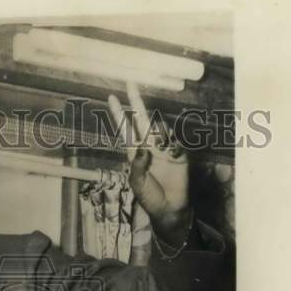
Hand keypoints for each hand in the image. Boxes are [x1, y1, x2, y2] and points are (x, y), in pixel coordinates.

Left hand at [108, 82, 190, 244]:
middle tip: (130, 83)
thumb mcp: (137, 183)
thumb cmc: (149, 196)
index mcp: (134, 152)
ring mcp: (164, 147)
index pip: (125, 128)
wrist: (169, 207)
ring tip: (155, 151)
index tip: (112, 98)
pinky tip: (169, 154)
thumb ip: (137, 165)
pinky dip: (171, 144)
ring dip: (156, 131)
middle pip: (141, 118)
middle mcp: (148, 145)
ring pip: (159, 127)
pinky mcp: (178, 152)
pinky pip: (174, 140)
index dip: (119, 114)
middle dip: (136, 101)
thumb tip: (141, 147)